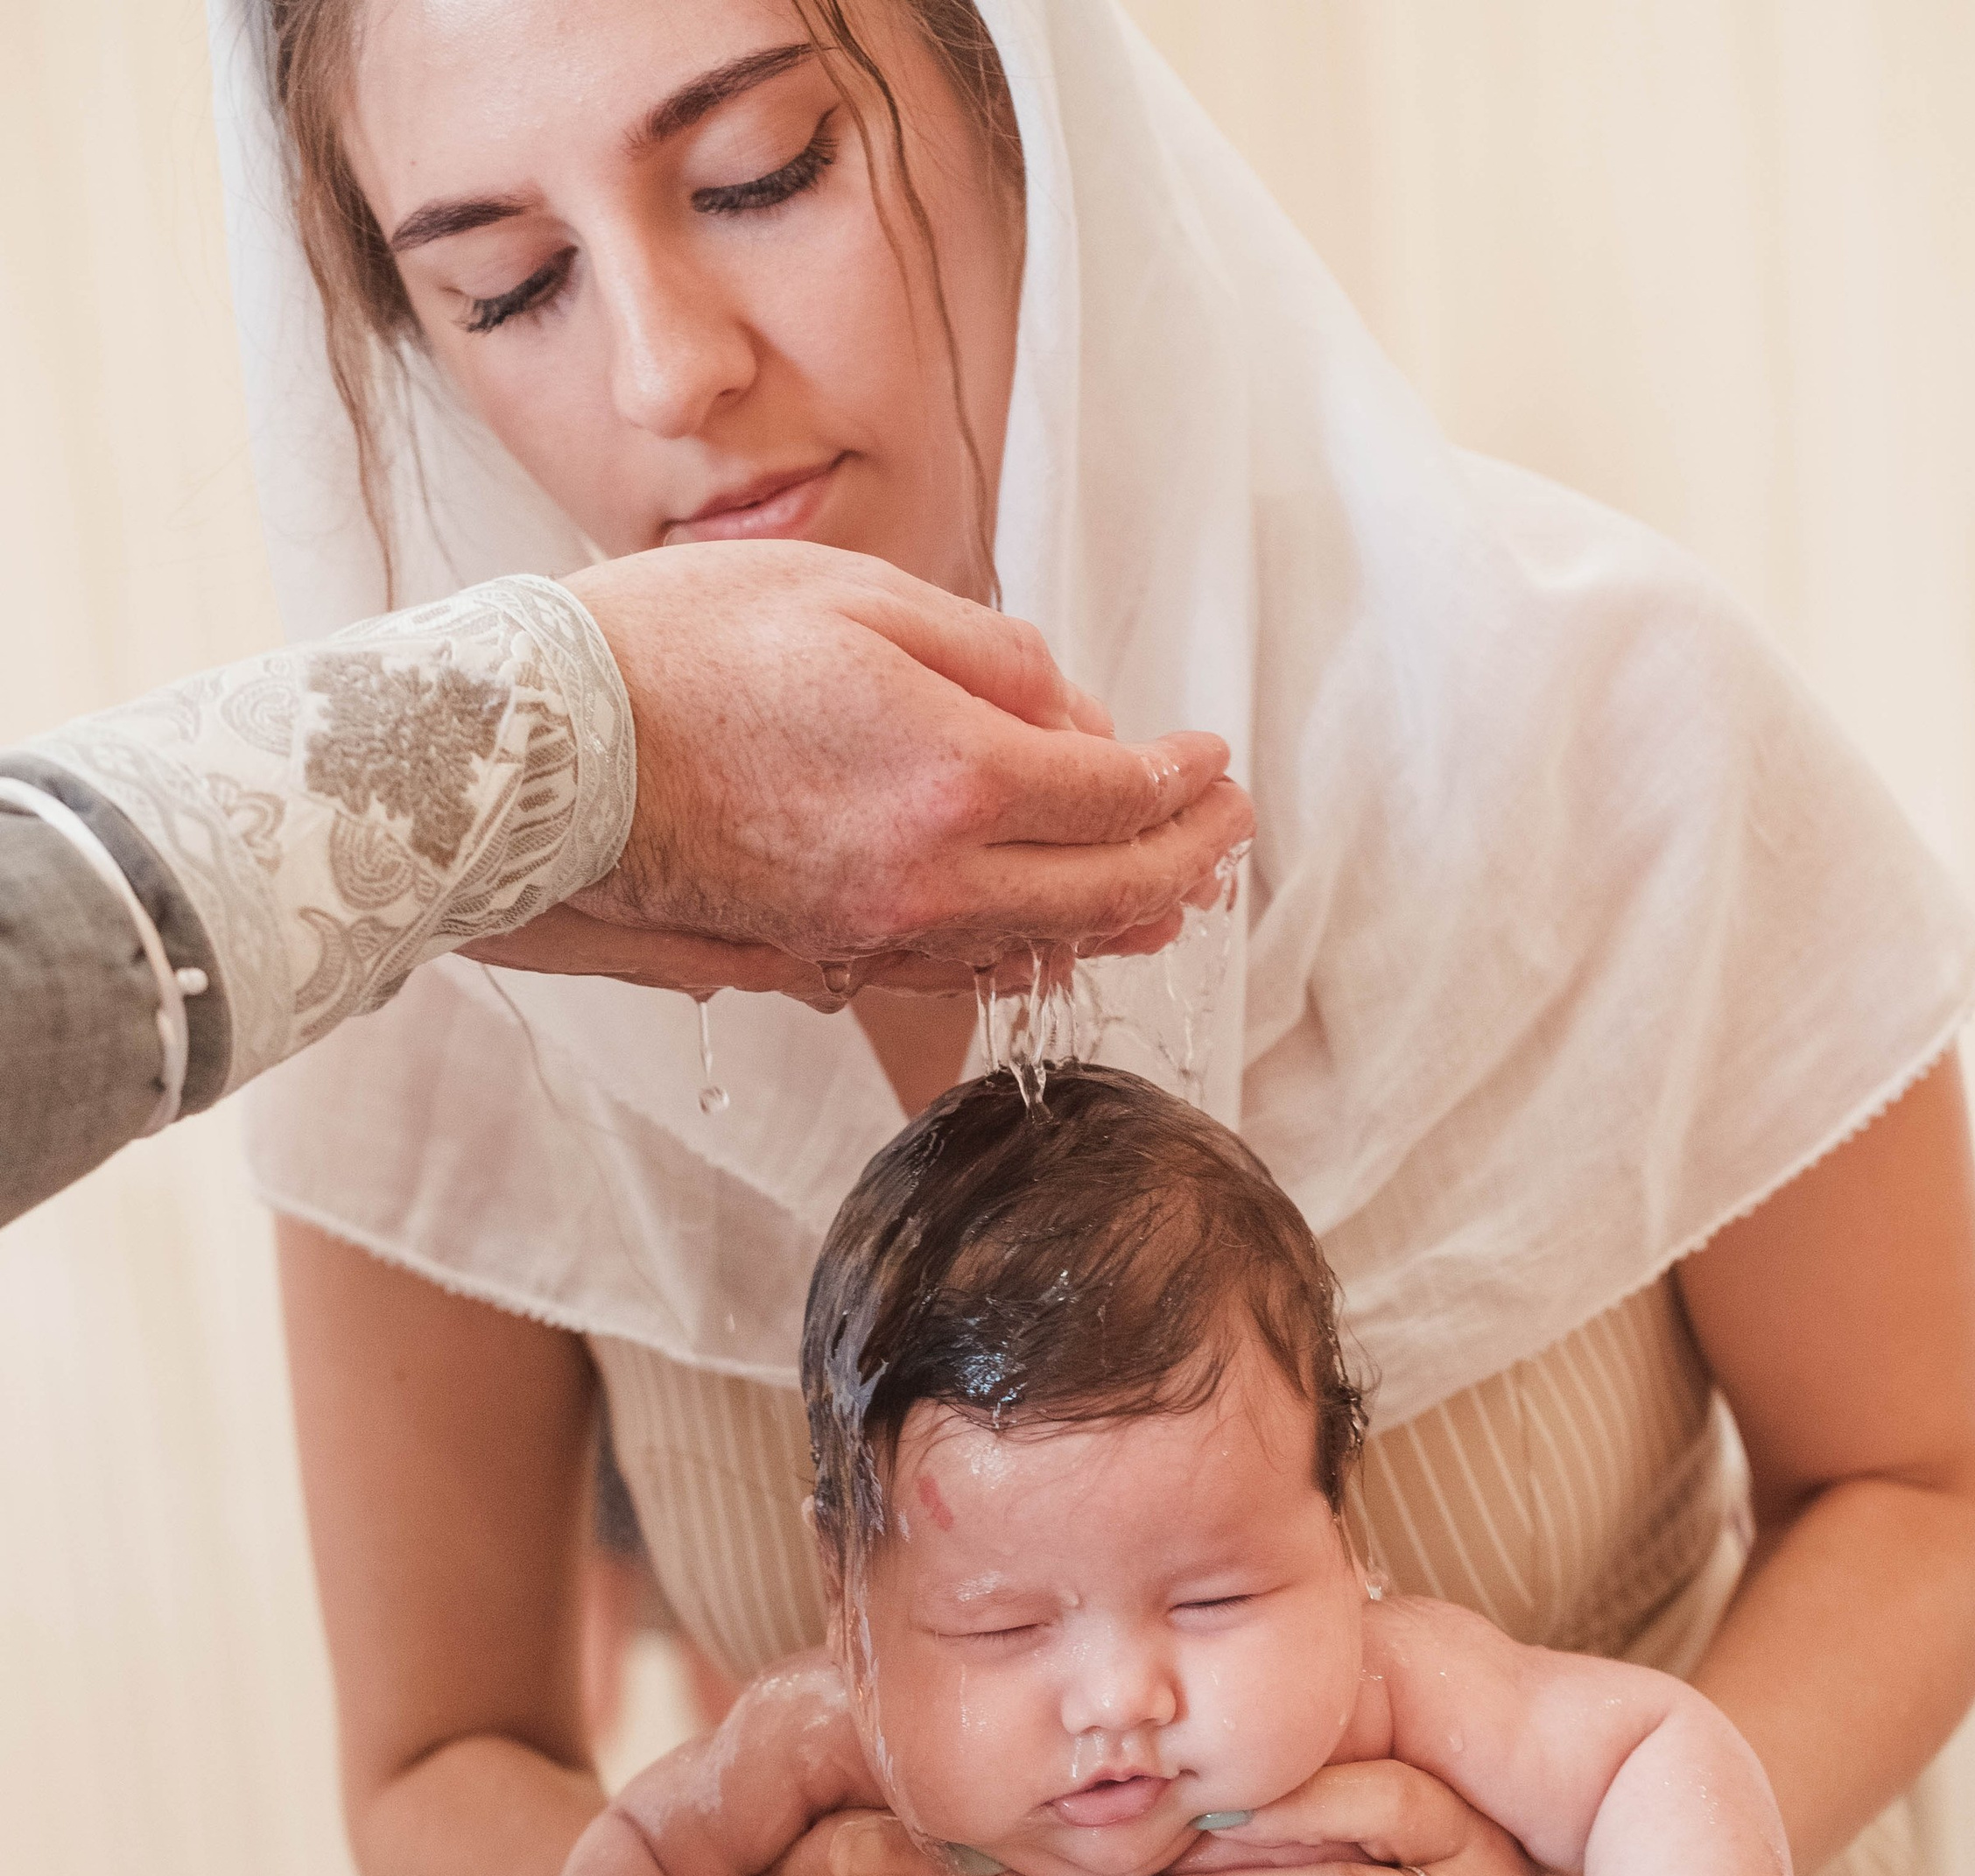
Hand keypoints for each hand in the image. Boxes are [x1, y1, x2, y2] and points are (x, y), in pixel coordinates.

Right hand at [542, 542, 1253, 970]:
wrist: (537, 756)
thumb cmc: (676, 647)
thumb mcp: (855, 594)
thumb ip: (989, 655)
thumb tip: (1074, 711)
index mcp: (957, 775)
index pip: (1119, 794)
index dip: (1185, 780)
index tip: (1215, 759)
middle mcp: (933, 879)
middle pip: (1103, 893)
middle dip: (1184, 862)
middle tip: (1228, 832)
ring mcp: (878, 935)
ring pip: (1038, 950)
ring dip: (1119, 924)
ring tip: (1172, 901)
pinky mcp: (824, 957)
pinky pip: (957, 974)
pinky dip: (1026, 956)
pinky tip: (1050, 941)